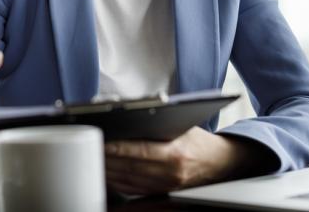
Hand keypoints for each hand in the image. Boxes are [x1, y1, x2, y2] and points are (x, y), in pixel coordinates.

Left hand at [105, 126, 275, 195]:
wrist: (220, 164)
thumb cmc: (198, 140)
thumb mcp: (182, 126)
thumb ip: (157, 123)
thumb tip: (127, 115)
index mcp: (175, 154)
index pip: (139, 151)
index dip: (117, 147)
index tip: (101, 140)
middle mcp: (169, 174)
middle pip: (129, 167)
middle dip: (106, 157)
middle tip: (87, 146)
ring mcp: (165, 186)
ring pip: (127, 179)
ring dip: (107, 169)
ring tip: (91, 157)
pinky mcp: (161, 193)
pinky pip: (132, 188)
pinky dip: (116, 180)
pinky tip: (105, 171)